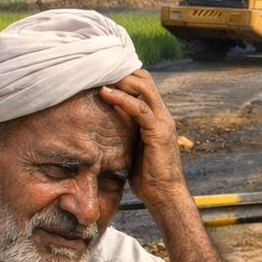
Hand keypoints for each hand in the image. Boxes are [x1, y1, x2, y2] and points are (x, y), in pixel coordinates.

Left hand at [99, 72, 187, 210]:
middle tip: (96, 66)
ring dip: (120, 78)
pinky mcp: (158, 132)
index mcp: (156, 116)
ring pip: (143, 88)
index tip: (99, 69)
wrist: (165, 195)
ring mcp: (162, 122)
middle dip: (120, 70)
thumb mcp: (132, 147)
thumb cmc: (146, 175)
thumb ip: (124, 132)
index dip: (123, 73)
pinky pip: (140, 109)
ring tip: (99, 73)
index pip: (142, 84)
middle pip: (144, 79)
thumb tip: (100, 125)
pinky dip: (122, 98)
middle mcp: (162, 115)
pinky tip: (104, 93)